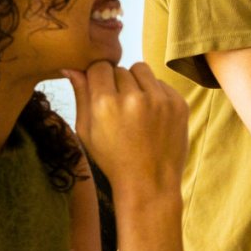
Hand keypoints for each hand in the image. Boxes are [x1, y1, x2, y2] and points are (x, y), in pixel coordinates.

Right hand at [64, 62, 186, 204]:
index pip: (99, 66)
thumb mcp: (86, 131)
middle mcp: (133, 98)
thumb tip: (72, 66)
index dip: (98, 78)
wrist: (149, 184)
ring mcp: (159, 100)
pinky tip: (152, 116)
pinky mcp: (178, 104)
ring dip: (137, 83)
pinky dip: (155, 94)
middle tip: (120, 108)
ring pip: (142, 70)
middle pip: (120, 69)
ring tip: (136, 108)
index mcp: (105, 104)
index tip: (102, 91)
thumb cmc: (113, 160)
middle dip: (117, 83)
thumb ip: (80, 95)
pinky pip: (161, 83)